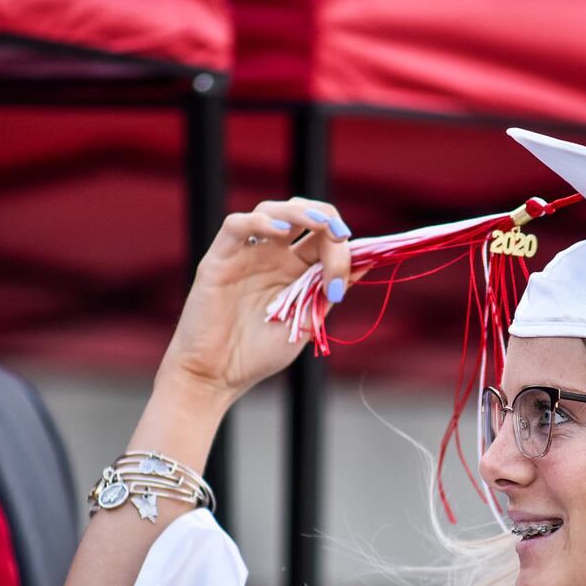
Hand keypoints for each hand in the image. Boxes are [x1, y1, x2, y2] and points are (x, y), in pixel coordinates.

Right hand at [156, 197, 352, 408]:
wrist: (217, 376)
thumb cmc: (258, 355)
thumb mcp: (306, 322)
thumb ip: (330, 291)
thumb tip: (368, 262)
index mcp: (296, 270)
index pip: (324, 239)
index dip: (342, 247)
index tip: (348, 275)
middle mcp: (272, 256)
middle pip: (303, 215)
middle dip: (327, 221)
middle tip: (341, 236)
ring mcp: (246, 254)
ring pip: (273, 210)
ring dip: (300, 212)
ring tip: (320, 224)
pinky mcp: (220, 258)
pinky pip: (236, 226)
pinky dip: (259, 221)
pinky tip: (279, 230)